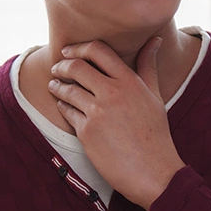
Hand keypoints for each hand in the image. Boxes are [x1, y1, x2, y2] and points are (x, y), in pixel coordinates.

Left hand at [48, 38, 185, 209]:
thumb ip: (149, 66)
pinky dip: (63, 106)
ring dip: (57, 85)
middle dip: (62, 65)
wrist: (153, 171)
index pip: (98, 50)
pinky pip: (67, 112)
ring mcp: (98, 112)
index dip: (79, 47)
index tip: (69, 52)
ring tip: (54, 86)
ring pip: (67, 89)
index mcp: (130, 82)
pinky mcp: (87, 132)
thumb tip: (155, 39)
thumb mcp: (155, 96)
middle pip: (76, 66)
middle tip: (57, 68)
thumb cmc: (156, 134)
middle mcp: (112, 93)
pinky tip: (63, 106)